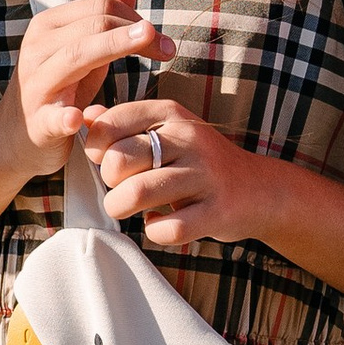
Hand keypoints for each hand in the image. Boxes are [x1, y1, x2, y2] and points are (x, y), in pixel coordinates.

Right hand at [4, 0, 173, 176]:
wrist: (15, 136)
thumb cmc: (58, 87)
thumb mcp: (82, 49)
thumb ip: (104, 18)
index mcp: (49, 26)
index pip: (99, 7)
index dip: (135, 18)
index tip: (164, 40)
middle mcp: (38, 48)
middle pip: (92, 26)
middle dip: (135, 33)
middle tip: (170, 48)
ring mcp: (35, 84)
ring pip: (76, 56)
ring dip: (113, 48)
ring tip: (146, 44)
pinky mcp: (37, 122)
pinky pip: (52, 116)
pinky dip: (64, 116)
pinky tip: (77, 118)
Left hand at [84, 92, 270, 251]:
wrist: (259, 190)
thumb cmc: (198, 163)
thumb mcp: (166, 132)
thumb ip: (124, 124)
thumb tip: (84, 116)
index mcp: (172, 113)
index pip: (113, 122)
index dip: (97, 146)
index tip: (105, 159)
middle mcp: (189, 138)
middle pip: (120, 159)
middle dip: (109, 181)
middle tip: (120, 187)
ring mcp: (205, 174)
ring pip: (138, 193)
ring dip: (120, 207)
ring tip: (125, 208)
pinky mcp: (217, 211)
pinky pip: (168, 228)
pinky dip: (154, 231)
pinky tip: (157, 223)